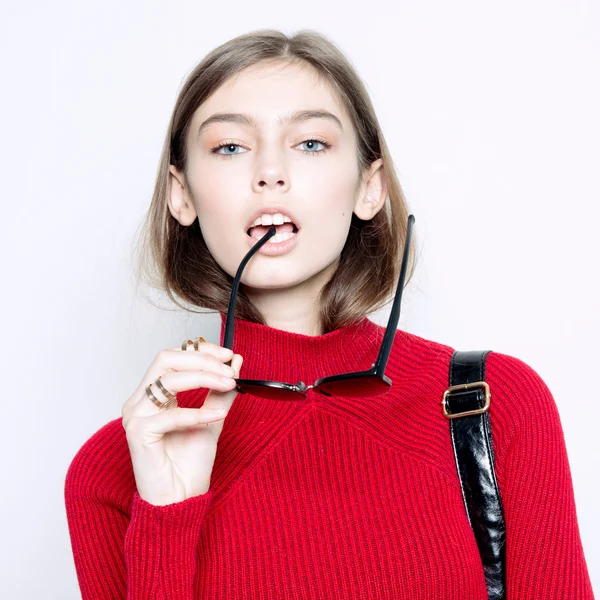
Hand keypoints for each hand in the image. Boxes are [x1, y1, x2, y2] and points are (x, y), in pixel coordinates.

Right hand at [121, 341, 242, 505]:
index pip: (172, 356)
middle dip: (202, 360)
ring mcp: (135, 416)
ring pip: (168, 380)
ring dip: (204, 378)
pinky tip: (218, 416)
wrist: (179, 501)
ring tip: (229, 385)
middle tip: (228, 369)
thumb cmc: (189, 464)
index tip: (227, 355)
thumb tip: (235, 362)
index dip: (200, 351)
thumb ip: (220, 392)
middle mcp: (139, 401)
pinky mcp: (138, 434)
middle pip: (165, 359)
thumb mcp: (212, 419)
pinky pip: (170, 415)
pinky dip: (198, 412)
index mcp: (153, 394)